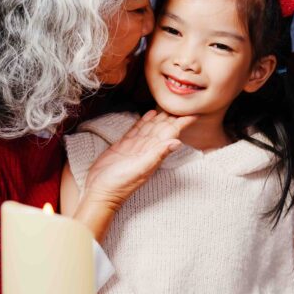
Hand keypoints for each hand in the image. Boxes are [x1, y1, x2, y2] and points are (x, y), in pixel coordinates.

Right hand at [74, 111, 195, 237]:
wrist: (100, 191)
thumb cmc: (120, 185)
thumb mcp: (140, 169)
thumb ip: (157, 154)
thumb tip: (177, 142)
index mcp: (154, 153)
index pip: (171, 133)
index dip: (181, 123)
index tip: (193, 112)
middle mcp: (147, 149)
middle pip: (162, 127)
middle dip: (172, 115)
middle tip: (181, 102)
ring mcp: (135, 147)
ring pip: (150, 127)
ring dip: (160, 116)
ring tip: (168, 104)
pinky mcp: (123, 146)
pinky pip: (136, 130)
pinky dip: (143, 121)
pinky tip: (149, 114)